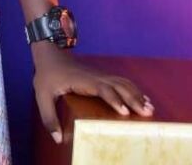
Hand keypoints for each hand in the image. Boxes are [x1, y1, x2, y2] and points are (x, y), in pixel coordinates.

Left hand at [31, 42, 154, 143]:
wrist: (49, 52)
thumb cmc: (46, 74)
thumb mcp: (41, 95)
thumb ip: (48, 117)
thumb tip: (58, 139)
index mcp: (82, 81)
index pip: (102, 88)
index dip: (114, 99)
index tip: (125, 112)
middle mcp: (94, 76)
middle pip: (118, 85)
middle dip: (133, 98)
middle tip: (147, 113)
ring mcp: (99, 74)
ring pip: (122, 82)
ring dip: (136, 94)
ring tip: (150, 108)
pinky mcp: (100, 76)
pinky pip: (120, 81)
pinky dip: (133, 89)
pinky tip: (142, 97)